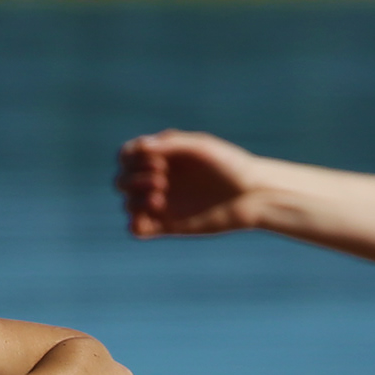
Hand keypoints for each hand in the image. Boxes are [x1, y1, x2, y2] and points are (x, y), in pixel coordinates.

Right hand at [115, 130, 266, 237]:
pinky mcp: (167, 226)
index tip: (157, 160)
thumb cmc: (230, 165)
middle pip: (121, 180)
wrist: (252, 195)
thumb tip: (140, 147)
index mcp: (162, 157)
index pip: (127, 156)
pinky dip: (135, 224)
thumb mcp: (200, 147)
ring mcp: (161, 205)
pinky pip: (137, 229)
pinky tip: (154, 214)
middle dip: (133, 178)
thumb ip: (169, 145)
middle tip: (162, 179)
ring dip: (135, 198)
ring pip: (127, 203)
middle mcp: (158, 180)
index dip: (131, 158)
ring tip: (162, 197)